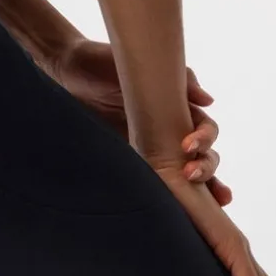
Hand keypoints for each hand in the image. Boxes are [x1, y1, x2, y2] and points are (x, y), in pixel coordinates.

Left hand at [45, 36, 230, 204]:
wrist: (67, 72)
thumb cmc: (105, 63)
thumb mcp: (143, 66)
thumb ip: (179, 79)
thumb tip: (208, 100)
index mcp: (176, 109)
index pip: (205, 129)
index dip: (206, 139)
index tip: (190, 146)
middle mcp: (167, 131)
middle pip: (202, 156)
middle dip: (206, 168)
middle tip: (191, 174)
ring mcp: (149, 149)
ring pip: (183, 174)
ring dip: (200, 189)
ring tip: (204, 201)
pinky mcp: (128, 161)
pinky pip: (152, 183)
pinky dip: (167, 198)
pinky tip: (173, 211)